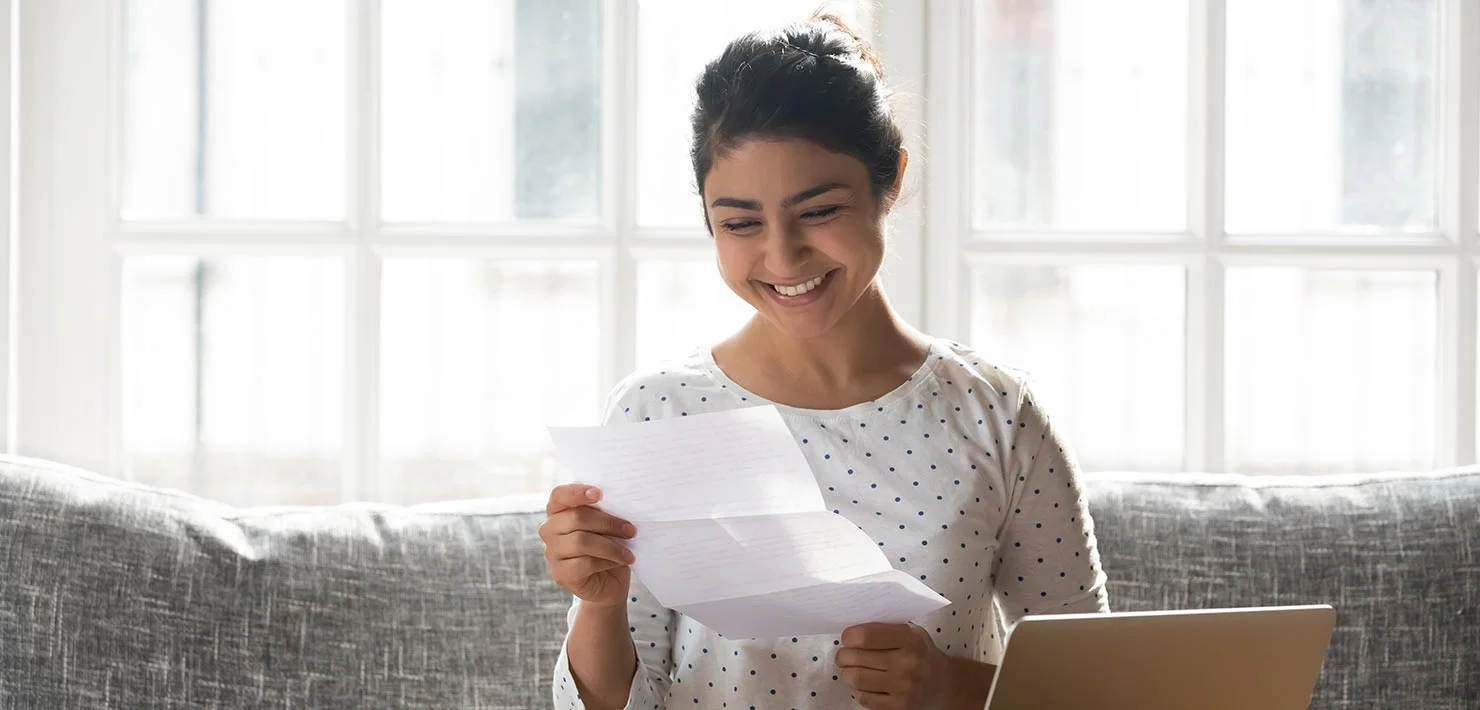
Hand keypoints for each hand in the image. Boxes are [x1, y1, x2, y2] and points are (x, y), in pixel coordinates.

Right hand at [539, 484, 636, 608]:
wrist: (610, 582)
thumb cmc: (607, 545)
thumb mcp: (606, 525)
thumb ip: (603, 511)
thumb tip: (619, 502)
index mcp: (558, 511)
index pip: (559, 495)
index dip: (577, 492)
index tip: (600, 494)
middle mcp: (549, 530)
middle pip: (576, 518)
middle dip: (608, 523)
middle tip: (631, 530)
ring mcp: (552, 552)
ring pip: (581, 541)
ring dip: (611, 546)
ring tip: (628, 552)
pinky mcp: (560, 574)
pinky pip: (584, 563)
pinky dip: (606, 562)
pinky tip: (618, 562)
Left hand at [837, 623, 954, 709]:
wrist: (944, 684)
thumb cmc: (921, 654)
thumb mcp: (911, 633)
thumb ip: (885, 628)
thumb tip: (851, 630)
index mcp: (911, 640)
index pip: (865, 636)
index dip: (849, 637)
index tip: (847, 638)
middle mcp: (908, 664)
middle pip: (856, 658)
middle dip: (843, 656)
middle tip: (843, 655)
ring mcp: (904, 688)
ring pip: (856, 678)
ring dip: (847, 673)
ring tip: (852, 669)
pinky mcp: (899, 707)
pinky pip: (863, 698)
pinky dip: (858, 690)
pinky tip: (865, 684)